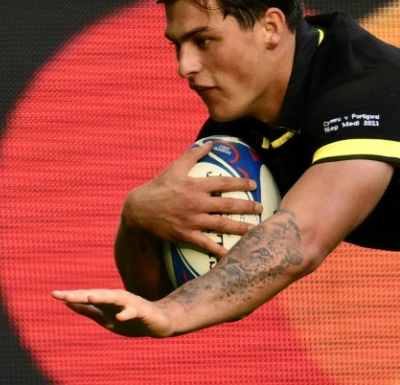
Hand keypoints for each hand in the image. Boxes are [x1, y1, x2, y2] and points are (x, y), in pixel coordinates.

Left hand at [51, 289, 173, 337]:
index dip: (71, 296)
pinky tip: (120, 317)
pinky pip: (134, 311)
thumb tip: (68, 303)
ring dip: (102, 296)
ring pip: (115, 297)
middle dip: (82, 294)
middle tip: (66, 296)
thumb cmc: (130, 320)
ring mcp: (130, 302)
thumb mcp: (105, 318)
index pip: (86, 297)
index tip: (54, 294)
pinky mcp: (143, 310)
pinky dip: (127, 313)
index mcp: (106, 301)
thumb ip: (88, 311)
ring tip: (89, 296)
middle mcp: (117, 297)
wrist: (159, 322)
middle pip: (97, 294)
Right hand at [122, 141, 261, 256]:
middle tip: (260, 208)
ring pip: (221, 225)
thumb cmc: (158, 187)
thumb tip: (211, 143)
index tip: (252, 185)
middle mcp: (195, 203)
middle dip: (246, 206)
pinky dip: (218, 251)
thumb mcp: (174, 167)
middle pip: (227, 205)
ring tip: (255, 230)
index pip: (223, 182)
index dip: (240, 183)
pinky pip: (205, 244)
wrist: (139, 210)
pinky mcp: (185, 235)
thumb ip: (193, 154)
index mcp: (194, 185)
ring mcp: (191, 220)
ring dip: (240, 228)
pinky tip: (231, 255)